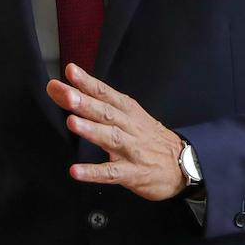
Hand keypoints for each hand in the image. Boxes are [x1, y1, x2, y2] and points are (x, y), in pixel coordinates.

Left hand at [47, 64, 186, 200]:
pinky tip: (76, 171)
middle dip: (86, 103)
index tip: (71, 70)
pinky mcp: (133, 173)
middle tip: (67, 94)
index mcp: (128, 111)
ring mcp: (132, 150)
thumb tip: (60, 91)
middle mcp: (130, 127)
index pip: (106, 93)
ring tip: (72, 123)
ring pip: (111, 138)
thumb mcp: (127, 116)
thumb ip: (93, 104)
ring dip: (92, 130)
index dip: (88, 82)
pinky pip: (111, 173)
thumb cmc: (148, 137)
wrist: (184, 164)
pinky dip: (94, 172)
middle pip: (106, 113)